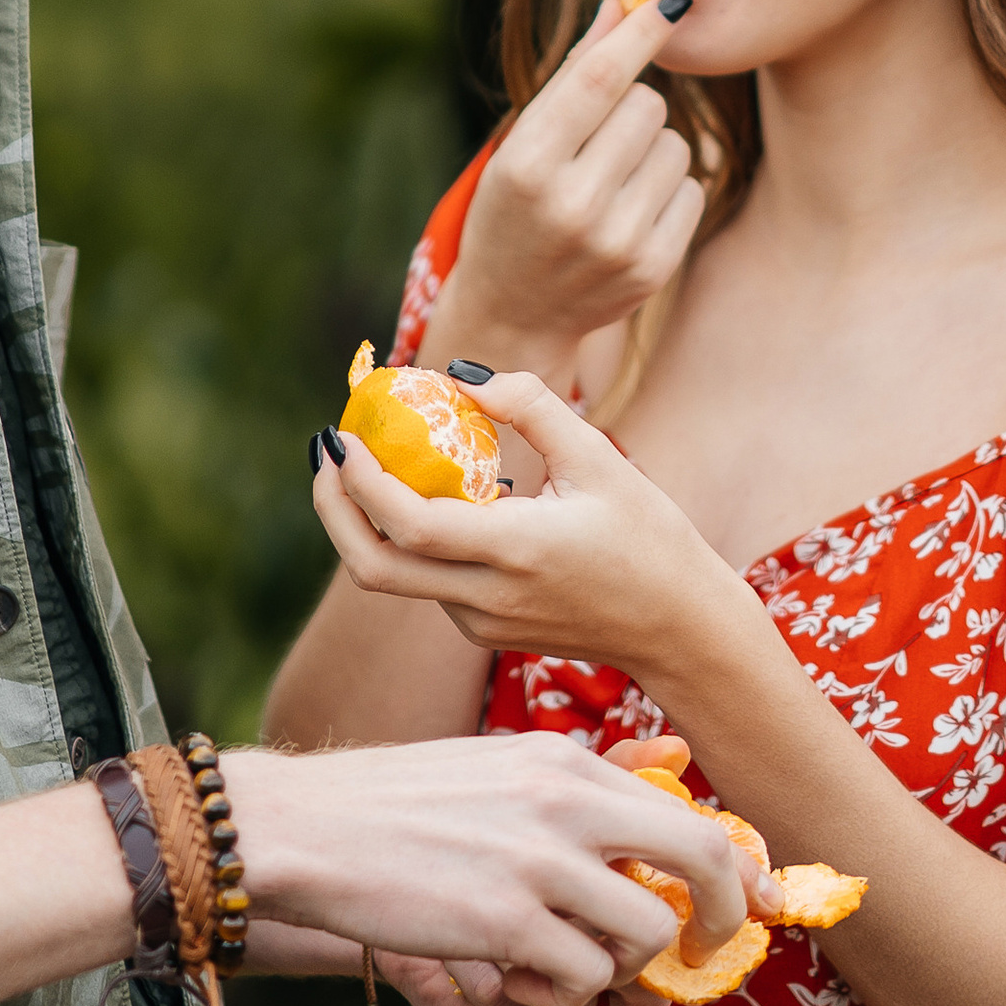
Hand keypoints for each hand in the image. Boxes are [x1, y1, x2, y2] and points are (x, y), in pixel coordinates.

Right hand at [226, 728, 756, 1005]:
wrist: (309, 828)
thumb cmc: (402, 804)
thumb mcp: (501, 767)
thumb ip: (582, 780)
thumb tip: (675, 763)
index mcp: (567, 761)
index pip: (689, 813)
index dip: (738, 869)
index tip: (752, 905)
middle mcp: (566, 799)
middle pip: (703, 860)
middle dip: (720, 920)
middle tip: (703, 956)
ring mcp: (539, 861)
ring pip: (643, 936)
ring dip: (620, 970)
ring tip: (570, 968)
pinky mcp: (505, 922)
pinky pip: (581, 979)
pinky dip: (566, 996)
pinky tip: (526, 980)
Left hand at [311, 368, 750, 713]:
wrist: (678, 629)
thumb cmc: (648, 537)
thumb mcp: (599, 458)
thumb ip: (531, 406)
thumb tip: (460, 376)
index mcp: (515, 550)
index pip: (408, 525)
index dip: (361, 481)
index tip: (342, 435)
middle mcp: (487, 597)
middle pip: (372, 567)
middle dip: (333, 508)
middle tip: (327, 452)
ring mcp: (481, 622)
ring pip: (397, 575)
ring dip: (373, 518)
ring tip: (376, 456)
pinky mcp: (484, 630)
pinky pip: (428, 581)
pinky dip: (412, 536)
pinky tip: (433, 492)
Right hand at [440, 0, 705, 364]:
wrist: (514, 312)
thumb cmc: (514, 209)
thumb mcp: (523, 142)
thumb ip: (573, 72)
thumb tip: (621, 2)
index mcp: (529, 165)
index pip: (599, 79)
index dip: (640, 34)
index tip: (673, 1)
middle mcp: (573, 205)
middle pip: (649, 105)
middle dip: (633, 107)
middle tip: (599, 138)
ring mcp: (617, 242)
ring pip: (677, 143)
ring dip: (652, 149)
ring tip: (610, 180)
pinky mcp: (653, 268)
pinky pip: (693, 187)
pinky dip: (668, 189)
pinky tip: (629, 211)